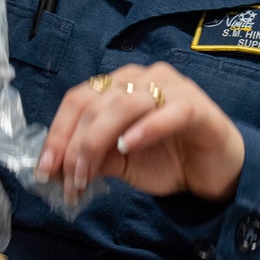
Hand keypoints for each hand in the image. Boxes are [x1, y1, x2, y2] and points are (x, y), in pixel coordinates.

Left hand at [37, 62, 244, 203]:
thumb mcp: (120, 162)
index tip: (45, 169)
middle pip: (95, 103)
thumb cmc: (167, 160)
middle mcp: (141, 78)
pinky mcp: (196, 106)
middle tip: (70, 182)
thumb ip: (92, 157)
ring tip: (89, 176)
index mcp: (118, 86)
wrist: (214, 172)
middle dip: (74, 145)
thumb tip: (55, 166)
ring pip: (123, 104)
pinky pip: (167, 112)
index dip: (57, 133)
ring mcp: (170, 87)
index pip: (77, 100)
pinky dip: (144, 128)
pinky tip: (128, 147)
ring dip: (98, 142)